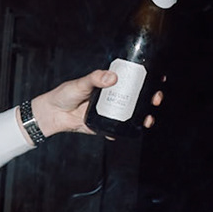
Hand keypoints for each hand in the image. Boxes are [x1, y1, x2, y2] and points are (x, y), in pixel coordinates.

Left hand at [31, 68, 165, 135]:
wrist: (52, 113)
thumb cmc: (65, 94)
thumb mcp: (81, 83)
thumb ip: (95, 79)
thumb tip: (111, 78)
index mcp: (110, 85)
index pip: (134, 81)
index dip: (149, 80)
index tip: (160, 79)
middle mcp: (113, 98)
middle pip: (138, 99)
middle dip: (151, 99)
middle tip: (155, 99)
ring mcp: (109, 113)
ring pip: (131, 116)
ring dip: (143, 118)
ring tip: (148, 119)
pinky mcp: (102, 126)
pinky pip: (115, 131)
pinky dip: (120, 134)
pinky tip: (121, 134)